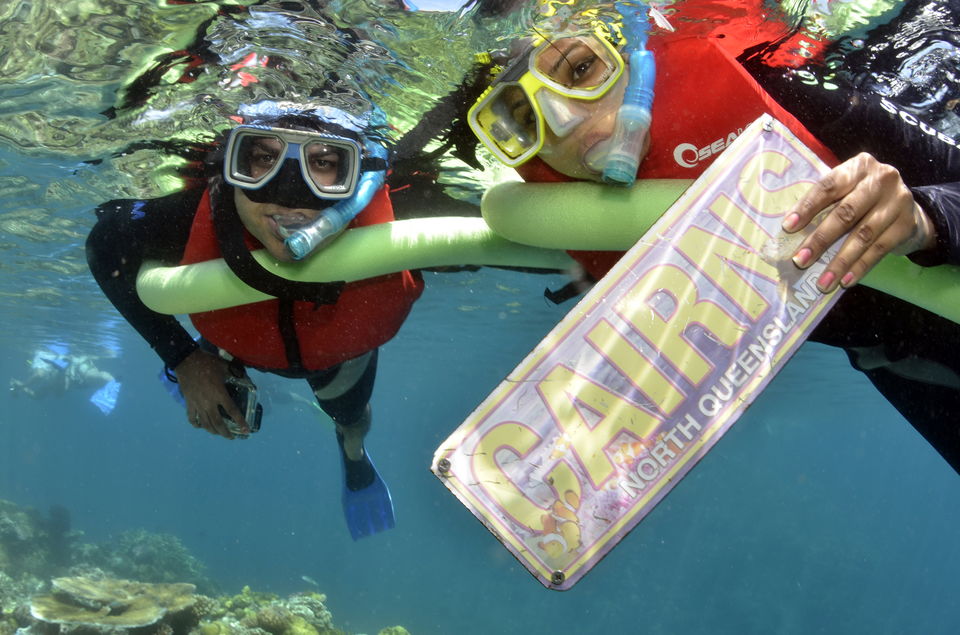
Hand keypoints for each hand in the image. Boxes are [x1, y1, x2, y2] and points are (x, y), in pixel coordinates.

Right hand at [172, 350, 247, 438]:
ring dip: (213, 431)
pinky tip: (200, 426)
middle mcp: (209, 403)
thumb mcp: (225, 366)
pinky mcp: (189, 403)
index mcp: (220, 394)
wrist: (186, 361)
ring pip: (205, 424)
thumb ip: (236, 373)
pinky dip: (196, 424)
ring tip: (219, 433)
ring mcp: (197, 404)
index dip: (240, 422)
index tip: (246, 430)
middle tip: (232, 437)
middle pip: (218, 423)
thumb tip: (246, 377)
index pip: (232, 411)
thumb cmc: (207, 363)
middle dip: (226, 433)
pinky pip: (192, 418)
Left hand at [782, 152, 936, 292]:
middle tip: (800, 260)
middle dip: (820, 239)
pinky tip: (845, 280)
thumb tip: (791, 232)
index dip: (807, 207)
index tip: (788, 227)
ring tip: (822, 282)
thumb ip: (824, 204)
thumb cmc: (862, 199)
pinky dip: (860, 267)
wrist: (906, 208)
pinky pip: (879, 249)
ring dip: (839, 262)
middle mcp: (881, 179)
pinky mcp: (907, 224)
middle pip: (846, 213)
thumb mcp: (845, 192)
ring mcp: (898, 201)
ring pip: (863, 235)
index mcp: (858, 166)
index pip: (829, 186)